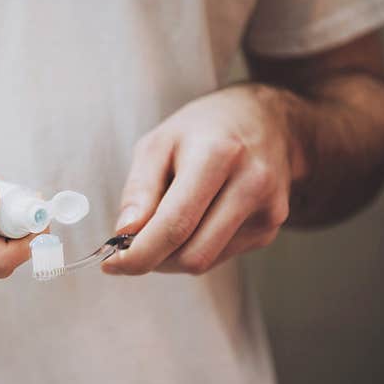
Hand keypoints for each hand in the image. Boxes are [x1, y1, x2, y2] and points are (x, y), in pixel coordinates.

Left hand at [102, 83, 297, 274]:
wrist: (265, 119)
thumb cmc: (203, 128)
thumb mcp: (158, 143)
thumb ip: (139, 189)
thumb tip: (125, 233)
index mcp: (218, 155)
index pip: (175, 226)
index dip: (139, 254)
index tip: (113, 263)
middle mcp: (250, 184)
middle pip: (193, 255)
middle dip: (154, 259)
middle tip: (132, 246)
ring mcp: (267, 209)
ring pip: (206, 261)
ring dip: (173, 257)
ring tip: (163, 224)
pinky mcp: (271, 227)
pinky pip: (221, 256)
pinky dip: (195, 247)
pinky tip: (193, 220)